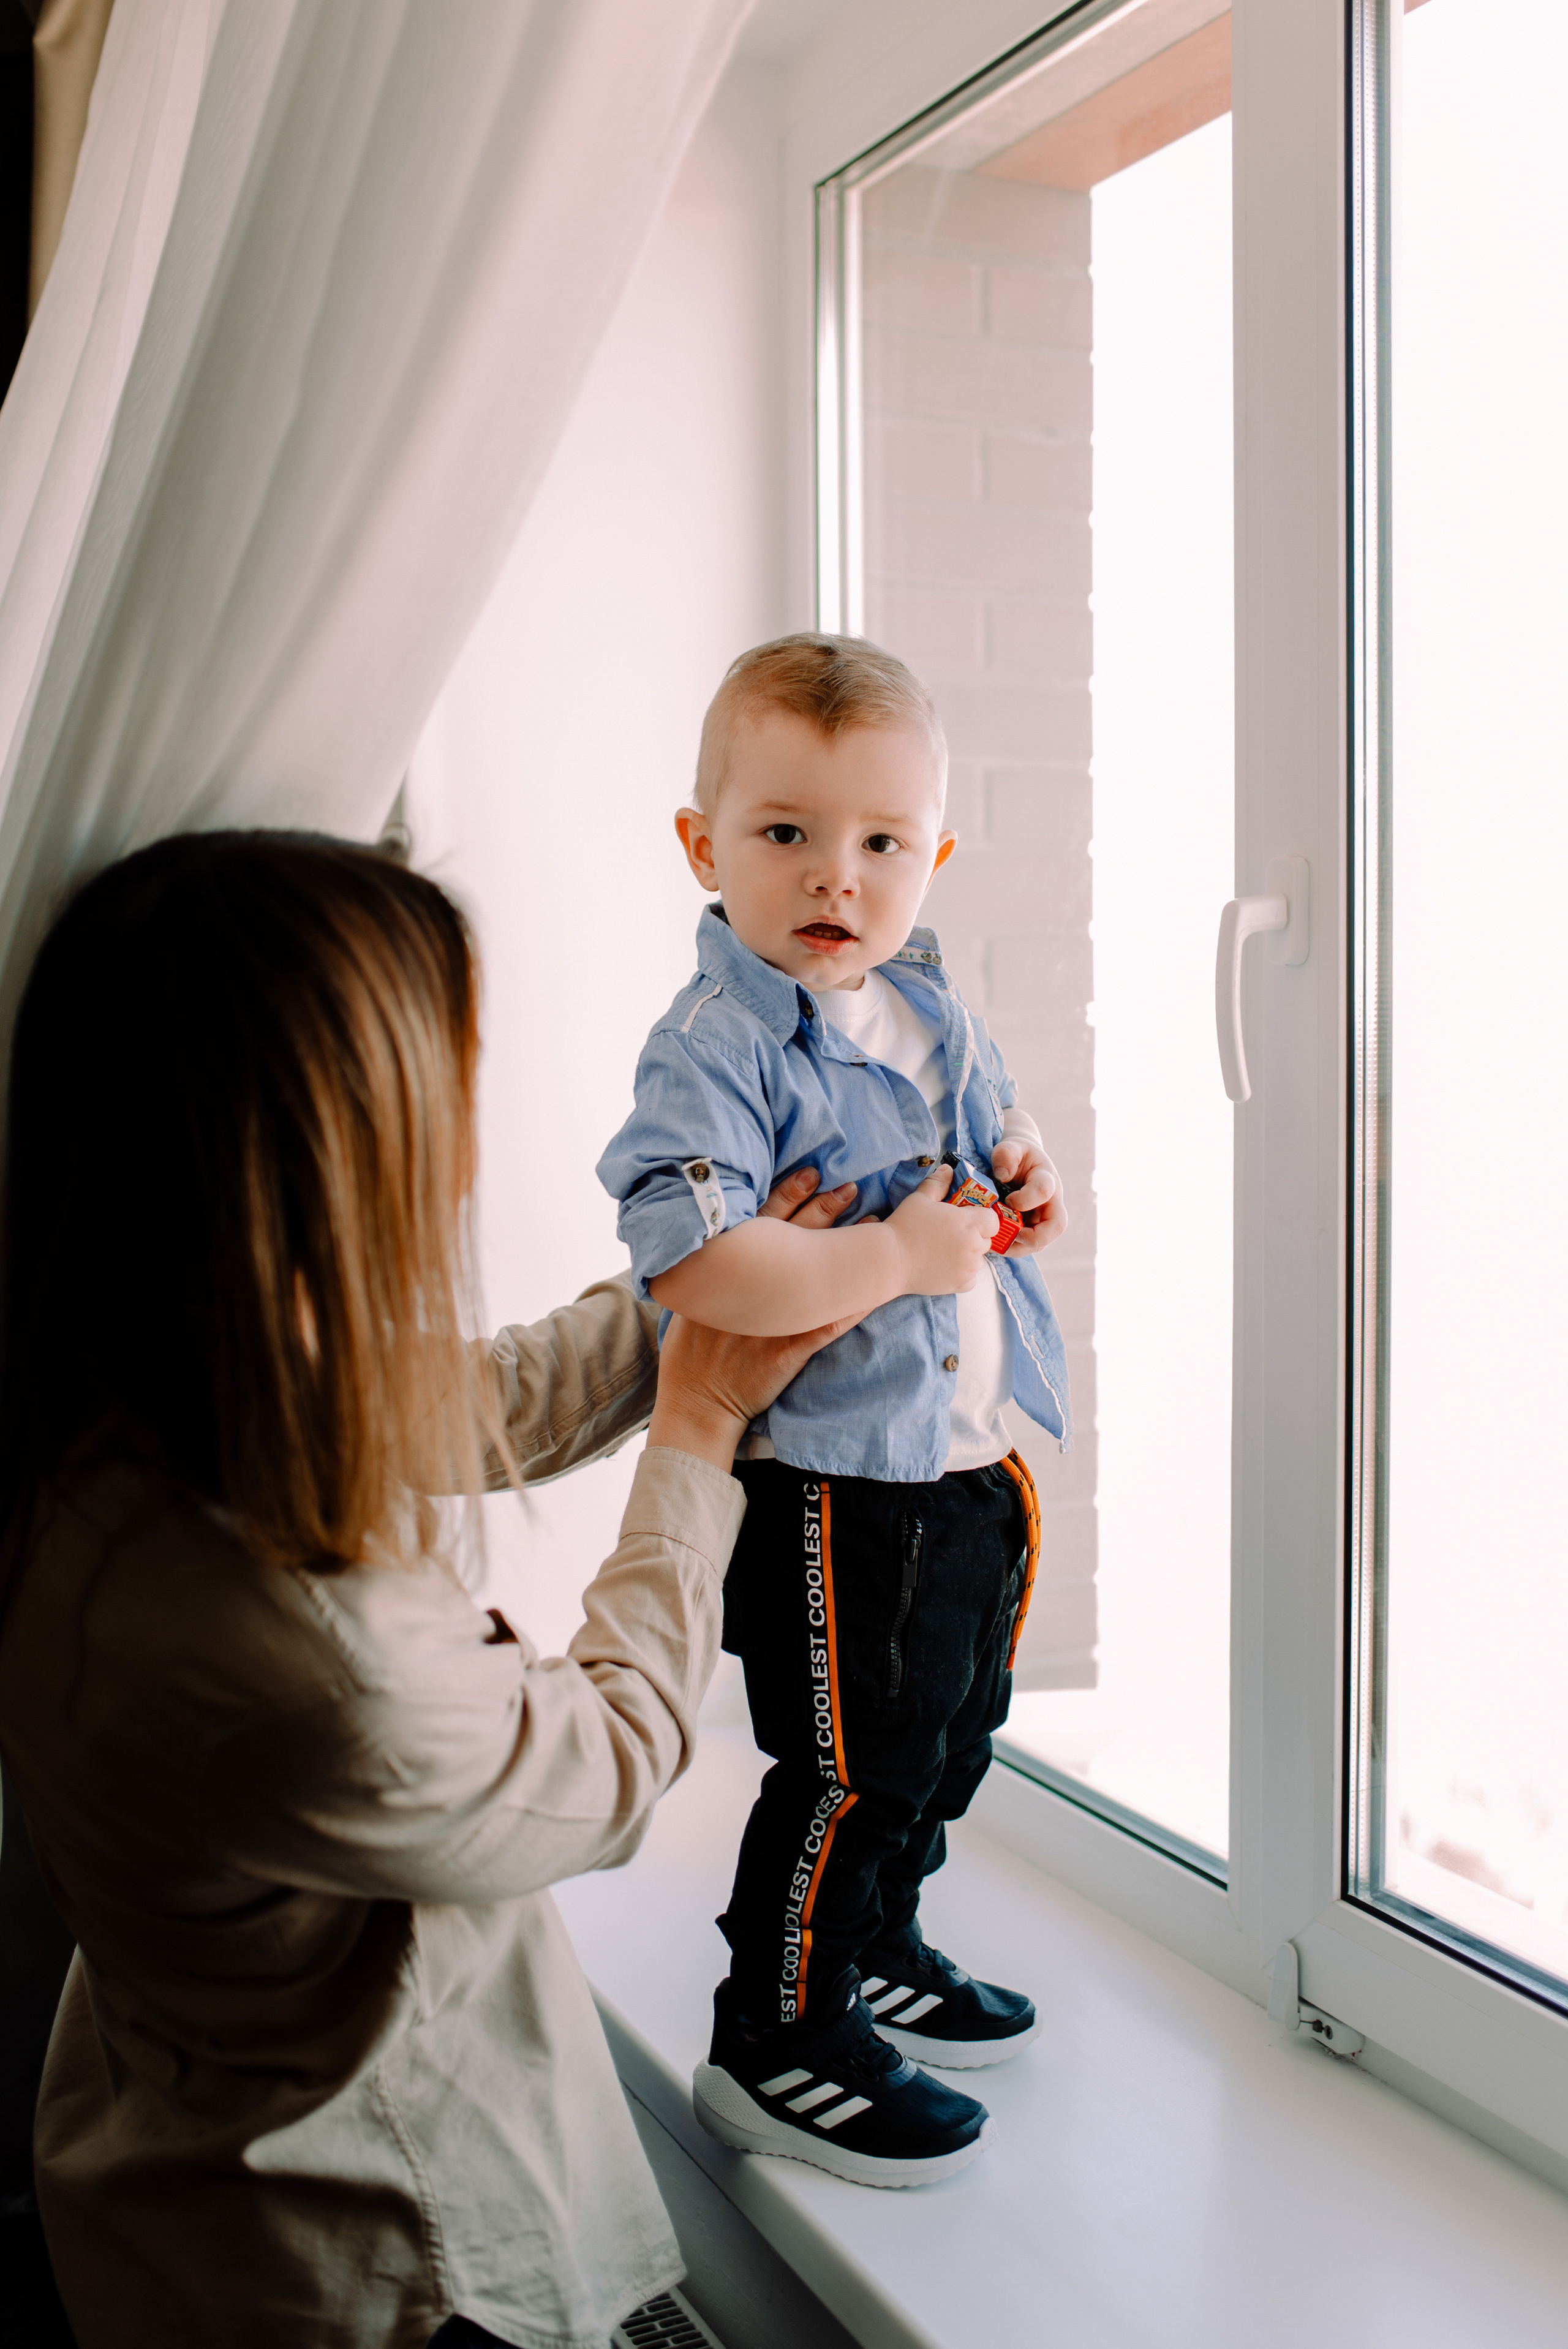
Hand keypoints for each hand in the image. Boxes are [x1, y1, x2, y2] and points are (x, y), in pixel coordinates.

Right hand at [646, 1167, 863, 1467]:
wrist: (696, 1403)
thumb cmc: (691, 1352)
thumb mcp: (690, 1300)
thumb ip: (708, 1268)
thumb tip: (717, 1233)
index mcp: (729, 1271)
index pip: (764, 1221)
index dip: (790, 1193)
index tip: (812, 1173)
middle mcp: (755, 1289)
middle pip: (796, 1237)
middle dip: (826, 1208)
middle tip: (851, 1186)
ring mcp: (775, 1318)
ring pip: (820, 1272)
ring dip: (850, 1245)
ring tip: (875, 1221)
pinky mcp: (791, 1348)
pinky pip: (831, 1323)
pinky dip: (855, 1304)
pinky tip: (878, 1286)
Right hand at [886, 1162, 995, 1296]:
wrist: (890, 1260)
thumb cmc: (905, 1226)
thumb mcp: (920, 1198)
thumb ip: (938, 1183)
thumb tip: (947, 1170)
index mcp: (970, 1223)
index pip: (992, 1220)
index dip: (981, 1219)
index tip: (965, 1219)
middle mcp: (974, 1246)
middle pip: (985, 1240)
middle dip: (973, 1236)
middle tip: (949, 1234)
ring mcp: (969, 1267)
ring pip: (978, 1259)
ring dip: (966, 1255)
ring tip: (942, 1250)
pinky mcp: (961, 1284)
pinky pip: (971, 1277)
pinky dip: (961, 1273)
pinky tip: (943, 1265)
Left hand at [991, 1138, 1066, 1255]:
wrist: (1021, 1162)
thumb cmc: (1016, 1154)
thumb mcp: (1010, 1147)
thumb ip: (1006, 1155)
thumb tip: (1003, 1175)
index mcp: (1046, 1178)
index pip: (1044, 1191)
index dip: (1026, 1199)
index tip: (1008, 1200)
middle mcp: (1051, 1201)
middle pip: (1057, 1225)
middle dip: (1037, 1236)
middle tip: (1014, 1236)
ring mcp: (1044, 1217)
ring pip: (1043, 1241)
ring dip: (1022, 1247)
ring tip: (999, 1245)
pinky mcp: (1034, 1228)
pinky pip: (1028, 1245)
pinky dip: (1013, 1248)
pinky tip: (996, 1245)